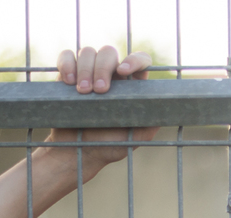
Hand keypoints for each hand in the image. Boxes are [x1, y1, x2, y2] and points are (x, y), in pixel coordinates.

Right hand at [46, 47, 157, 170]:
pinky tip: (68, 81)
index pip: (140, 60)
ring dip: (84, 68)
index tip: (123, 71)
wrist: (77, 152)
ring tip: (82, 92)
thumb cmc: (109, 145)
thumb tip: (163, 110)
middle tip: (98, 91)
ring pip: (88, 52)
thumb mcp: (135, 138)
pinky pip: (66, 56)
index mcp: (131, 86)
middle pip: (109, 52)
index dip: (134, 59)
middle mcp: (111, 75)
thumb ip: (149, 123)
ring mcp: (88, 72)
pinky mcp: (67, 75)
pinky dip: (67, 63)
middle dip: (103, 68)